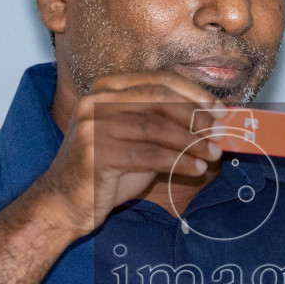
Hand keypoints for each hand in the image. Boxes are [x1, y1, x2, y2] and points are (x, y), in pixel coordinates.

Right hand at [34, 72, 224, 235]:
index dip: (193, 93)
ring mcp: (93, 126)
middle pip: (159, 99)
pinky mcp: (95, 154)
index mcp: (106, 89)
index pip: (158, 80)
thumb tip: (209, 121)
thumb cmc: (104, 172)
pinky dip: (179, 162)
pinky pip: (148, 155)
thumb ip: (162, 124)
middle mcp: (96, 101)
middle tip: (220, 131)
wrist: (64, 203)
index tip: (219, 108)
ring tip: (212, 153)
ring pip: (156, 127)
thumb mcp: (133, 139)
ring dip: (192, 141)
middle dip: (196, 115)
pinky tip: (196, 169)